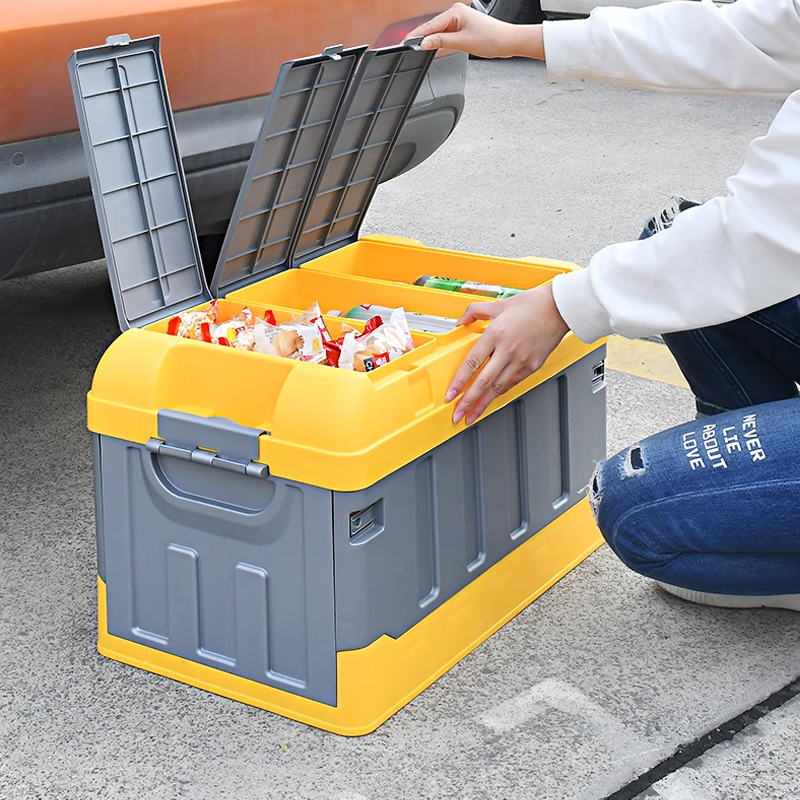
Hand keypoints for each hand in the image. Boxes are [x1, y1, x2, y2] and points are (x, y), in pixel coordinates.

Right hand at [408, 3, 543, 59]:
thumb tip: (425, 42)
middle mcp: (456, 12)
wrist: (508, 41)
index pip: (430, 25)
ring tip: (420, 49)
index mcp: (455, 12)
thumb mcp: (463, 42)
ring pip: (439, 31)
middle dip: (422, 38)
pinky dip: (440, 41)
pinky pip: (446, 33)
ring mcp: (459, 19)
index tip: (406, 42)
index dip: (418, 35)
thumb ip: (442, 42)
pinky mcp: (462, 27)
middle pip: (433, 27)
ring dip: (431, 40)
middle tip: (409, 48)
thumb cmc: (492, 39)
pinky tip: (434, 46)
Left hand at [446, 284, 568, 424]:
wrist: (560, 308)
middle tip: (458, 414)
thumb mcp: (499, 304)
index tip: (451, 394)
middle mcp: (507, 350)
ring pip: (498, 387)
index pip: (472, 363)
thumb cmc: (534, 304)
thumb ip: (475, 311)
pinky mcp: (533, 366)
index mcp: (496, 334)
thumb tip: (461, 320)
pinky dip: (500, 393)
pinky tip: (492, 400)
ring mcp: (521, 360)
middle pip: (483, 382)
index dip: (459, 382)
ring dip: (483, 403)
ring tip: (472, 415)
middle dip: (468, 402)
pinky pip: (512, 383)